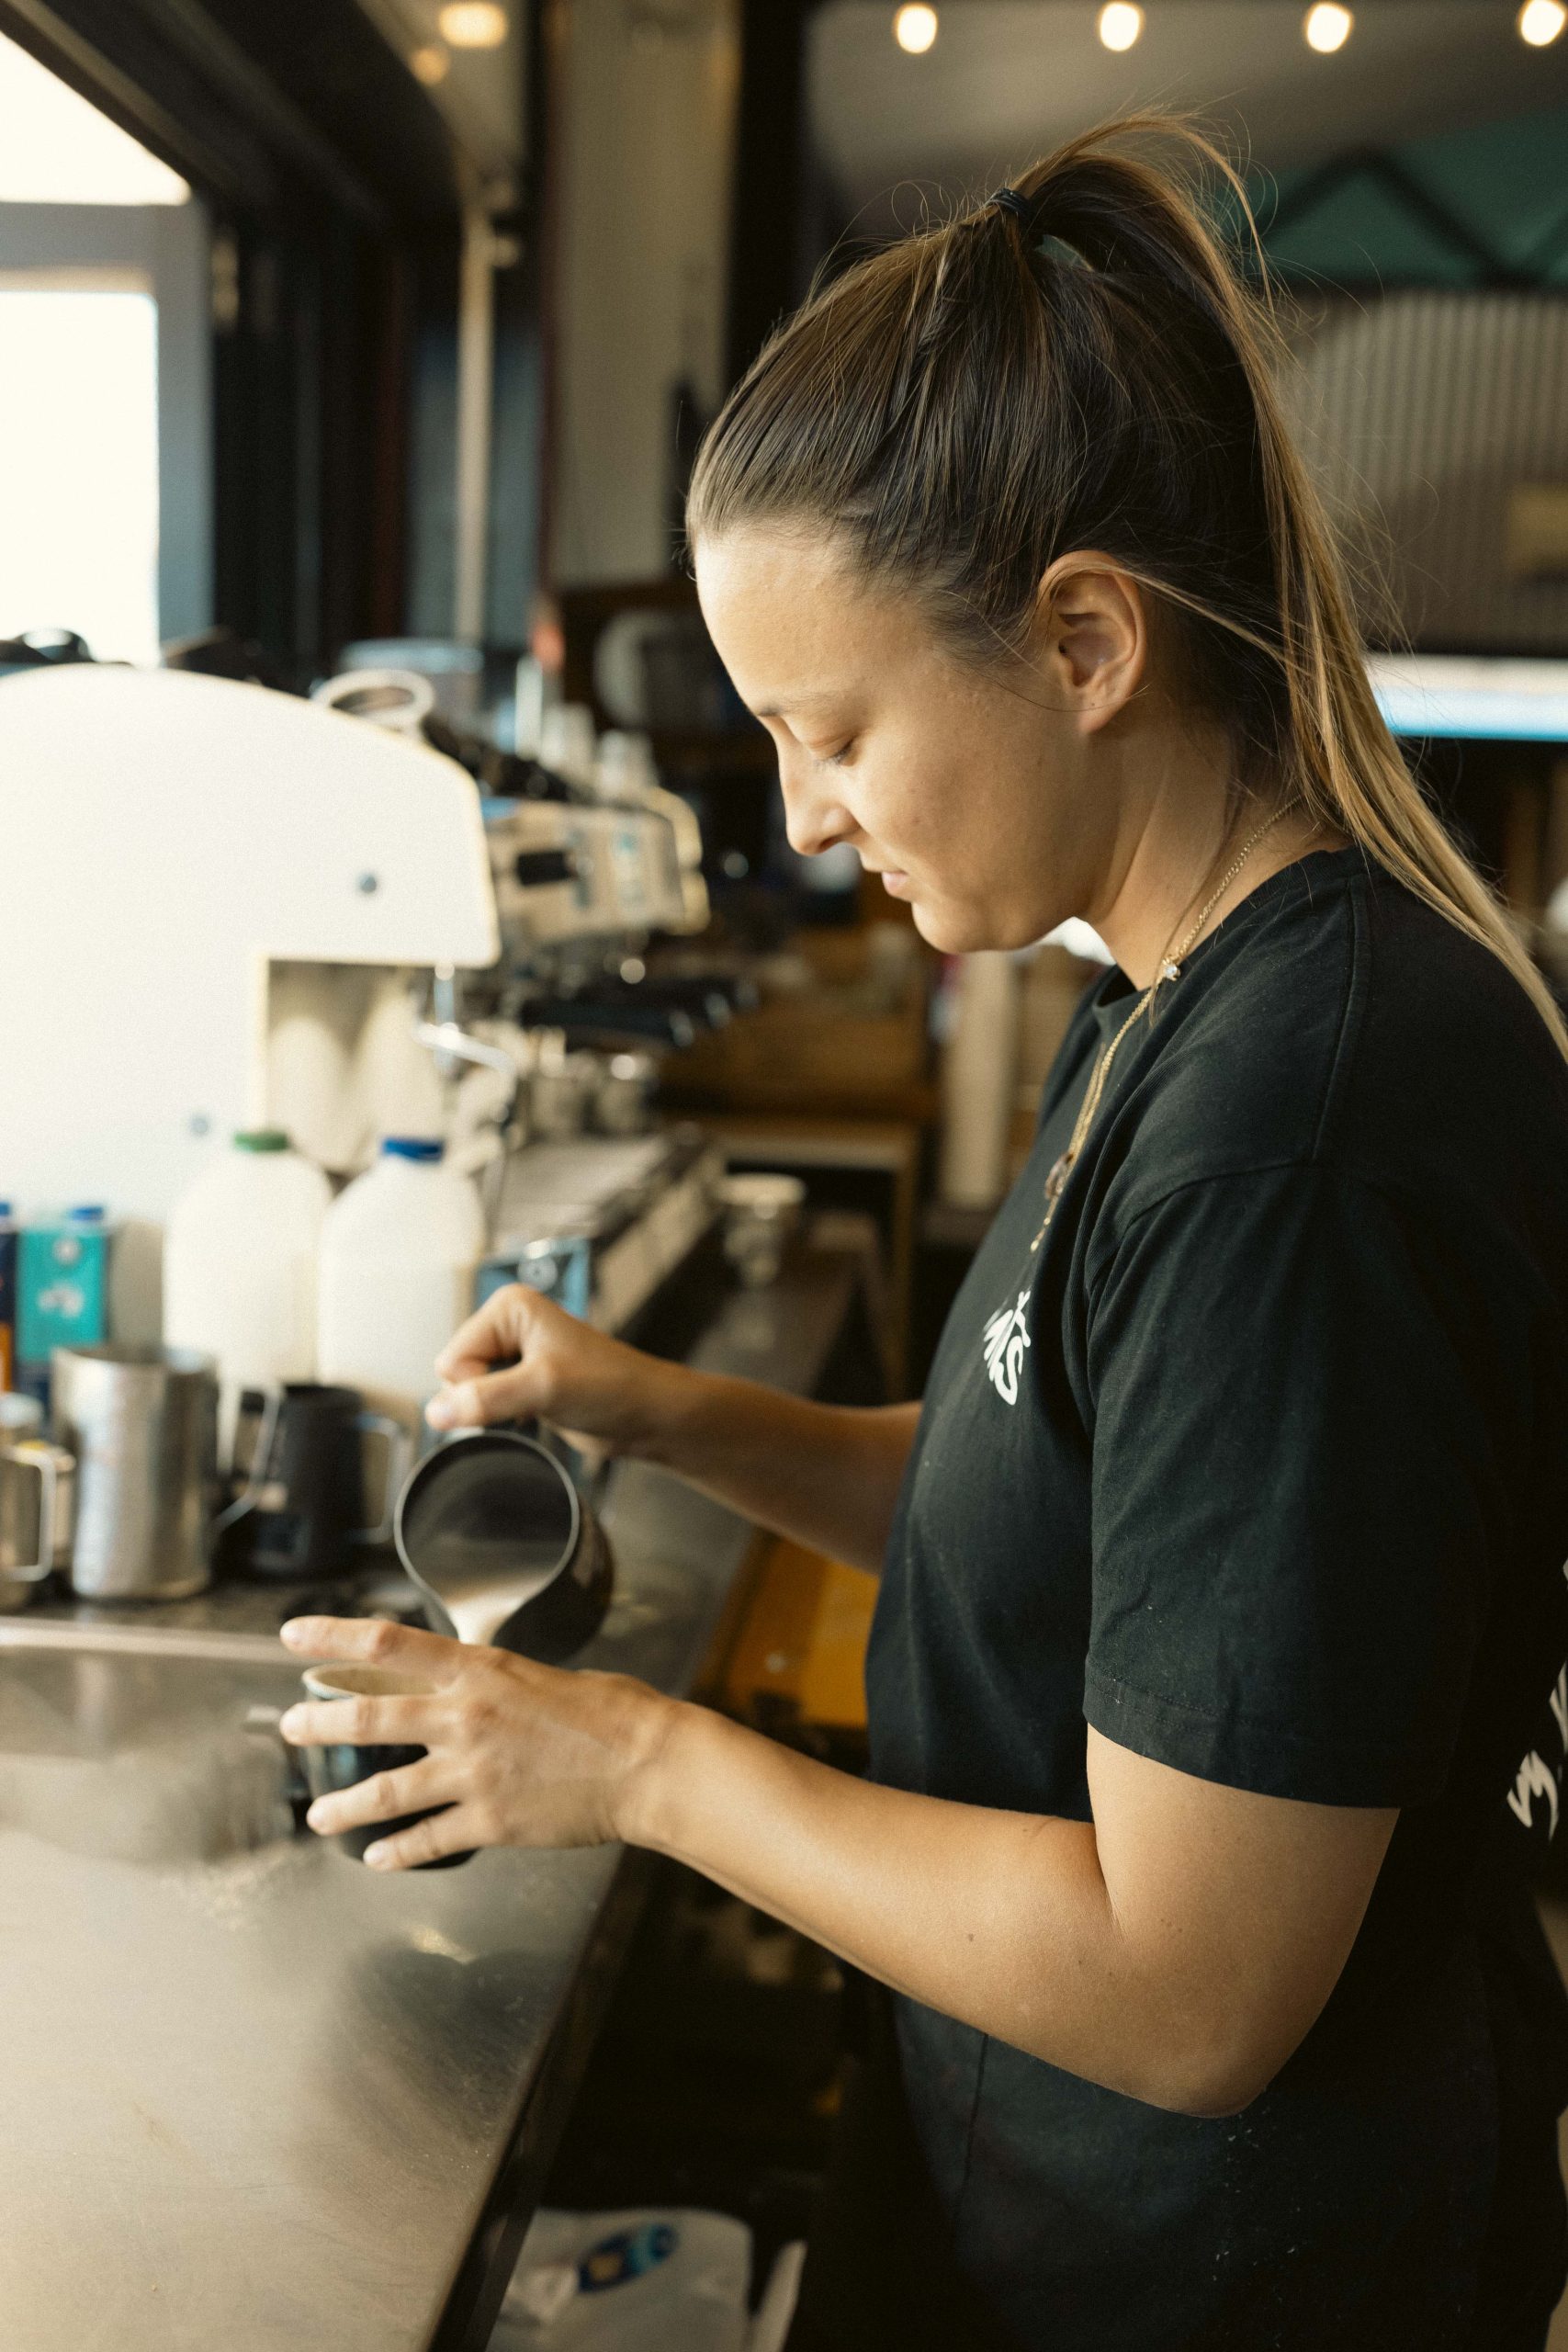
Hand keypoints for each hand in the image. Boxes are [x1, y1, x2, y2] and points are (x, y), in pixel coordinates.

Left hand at [277, 1615, 678, 1869]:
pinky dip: (395, 1852)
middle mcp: (465, 1718)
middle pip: (367, 1717)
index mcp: (479, 1671)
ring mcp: (474, 1773)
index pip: (387, 1643)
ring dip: (342, 1807)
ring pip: (384, 1792)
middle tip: (290, 1728)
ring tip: (318, 1816)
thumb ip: (491, 1684)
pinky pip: (427, 1840)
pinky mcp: (489, 1822)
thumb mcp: (539, 1676)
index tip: (293, 1634)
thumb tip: (465, 1689)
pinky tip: (377, 1858)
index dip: (331, 1636)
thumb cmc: (611, 1714)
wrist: (646, 1764)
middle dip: (317, 1724)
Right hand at [426, 1282, 673, 1450]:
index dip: (477, 1385)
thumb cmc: (611, 1387)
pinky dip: (503, 1416)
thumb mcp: (543, 1388)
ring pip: (469, 1392)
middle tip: (529, 1399)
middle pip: (456, 1374)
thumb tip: (436, 1412)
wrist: (646, 1415)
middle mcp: (509, 1325)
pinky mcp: (523, 1382)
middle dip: (484, 1397)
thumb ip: (485, 1398)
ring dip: (495, 1409)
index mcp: (509, 1307)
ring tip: (536, 1405)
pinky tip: (534, 1415)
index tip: (518, 1391)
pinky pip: (487, 1404)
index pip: (452, 1358)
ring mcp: (515, 1355)